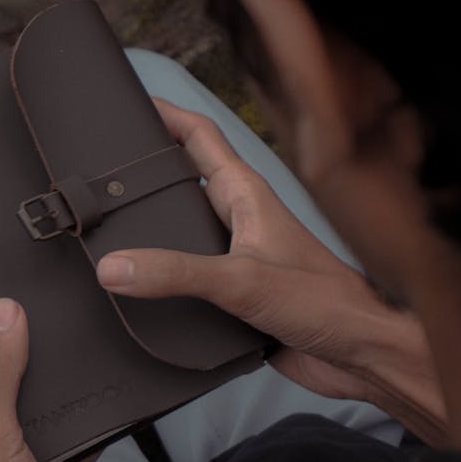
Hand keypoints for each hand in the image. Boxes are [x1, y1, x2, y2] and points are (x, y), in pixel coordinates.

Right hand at [97, 100, 446, 442]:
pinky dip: (164, 282)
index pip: (200, 137)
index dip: (164, 116)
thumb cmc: (326, 303)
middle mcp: (241, 222)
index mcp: (247, 197)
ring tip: (105, 231)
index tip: (125, 107)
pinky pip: (190, 283)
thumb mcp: (241, 281)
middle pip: (185, 184)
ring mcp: (238, 260)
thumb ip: (176, 273)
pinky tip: (138, 293)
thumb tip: (113, 267)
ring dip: (152, 234)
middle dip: (146, 176)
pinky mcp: (236, 299)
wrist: (361, 355)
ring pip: (185, 236)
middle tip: (99, 174)